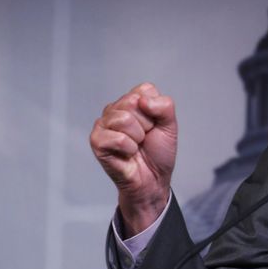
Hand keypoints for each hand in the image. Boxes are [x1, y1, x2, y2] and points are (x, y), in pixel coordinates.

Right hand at [90, 82, 177, 235]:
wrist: (153, 178)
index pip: (144, 90)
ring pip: (124, 119)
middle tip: (144, 137)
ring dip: (137, 138)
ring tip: (136, 146)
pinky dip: (128, 149)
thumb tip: (143, 101)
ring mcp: (103, 124)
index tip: (154, 125)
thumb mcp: (170, 126)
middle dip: (146, 124)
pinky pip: (118, 138)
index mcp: (132, 101)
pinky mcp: (96, 140)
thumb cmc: (158, 152)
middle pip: (133, 102)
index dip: (155, 110)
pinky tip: (127, 154)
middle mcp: (115, 109)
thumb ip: (165, 106)